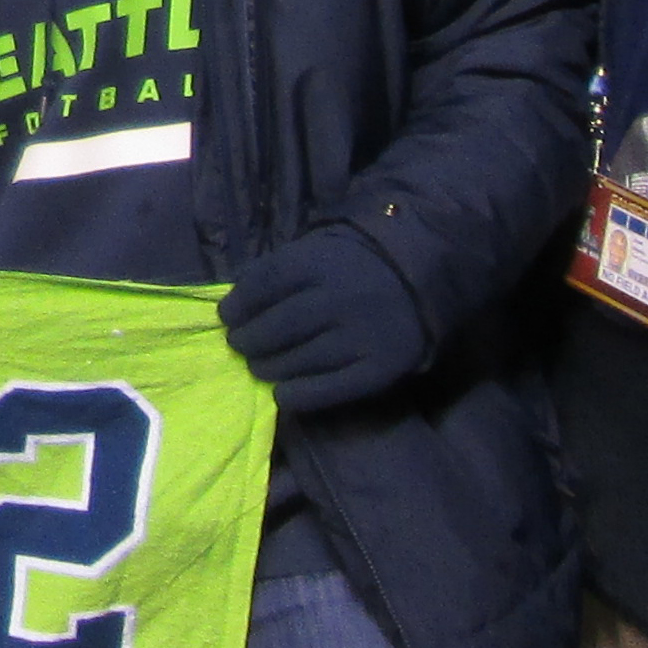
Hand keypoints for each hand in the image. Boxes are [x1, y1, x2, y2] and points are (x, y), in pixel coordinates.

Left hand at [218, 226, 430, 413]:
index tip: (227, 316)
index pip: (265, 283)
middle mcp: (341, 298)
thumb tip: (233, 301)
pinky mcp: (379, 369)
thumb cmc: (352, 268)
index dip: (239, 304)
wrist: (420, 283)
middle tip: (241, 345)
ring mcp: (362, 336)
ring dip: (268, 368)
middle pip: (278, 326)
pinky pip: (329, 390)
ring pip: (299, 360)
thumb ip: (276, 271)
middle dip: (249, 340)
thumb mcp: (315, 252)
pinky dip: (298, 395)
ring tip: (260, 367)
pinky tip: (283, 393)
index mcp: (322, 262)